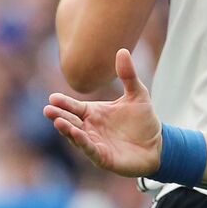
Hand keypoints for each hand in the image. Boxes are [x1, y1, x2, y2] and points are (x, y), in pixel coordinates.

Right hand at [44, 48, 161, 176]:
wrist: (158, 144)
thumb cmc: (143, 120)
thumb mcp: (138, 94)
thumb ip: (128, 75)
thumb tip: (122, 50)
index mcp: (93, 112)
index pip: (74, 106)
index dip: (64, 103)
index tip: (52, 97)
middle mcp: (90, 128)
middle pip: (70, 121)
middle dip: (59, 116)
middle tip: (48, 109)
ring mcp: (94, 143)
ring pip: (76, 136)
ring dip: (67, 130)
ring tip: (58, 121)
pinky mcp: (103, 157)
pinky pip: (90, 149)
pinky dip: (82, 142)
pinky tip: (76, 135)